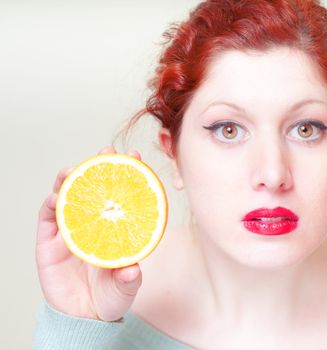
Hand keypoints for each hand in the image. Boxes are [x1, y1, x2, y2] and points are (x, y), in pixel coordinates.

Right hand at [36, 146, 143, 321]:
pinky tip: (56, 198)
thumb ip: (129, 279)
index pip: (121, 195)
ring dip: (69, 179)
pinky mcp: (49, 243)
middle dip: (98, 167)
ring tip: (74, 170)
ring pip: (67, 196)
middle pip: (93, 188)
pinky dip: (50, 205)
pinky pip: (47, 218)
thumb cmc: (110, 296)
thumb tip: (133, 269)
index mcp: (115, 227)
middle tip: (105, 153)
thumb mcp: (124, 287)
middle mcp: (93, 223)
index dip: (127, 174)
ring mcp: (70, 230)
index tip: (135, 157)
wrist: (84, 317)